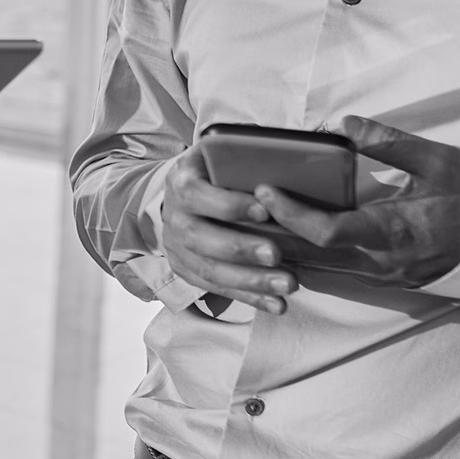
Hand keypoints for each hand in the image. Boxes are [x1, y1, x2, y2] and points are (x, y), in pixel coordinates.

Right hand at [162, 147, 300, 313]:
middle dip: (240, 248)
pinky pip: (217, 289)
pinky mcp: (187, 270)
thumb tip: (287, 166)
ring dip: (249, 280)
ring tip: (287, 285)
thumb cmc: (217, 170)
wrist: (184, 193)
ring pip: (208, 270)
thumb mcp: (221, 153)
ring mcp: (176, 247)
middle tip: (277, 254)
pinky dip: (249, 298)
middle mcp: (172, 215)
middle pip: (198, 237)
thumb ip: (243, 158)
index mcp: (181, 180)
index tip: (264, 210)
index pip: (195, 194)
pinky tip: (277, 304)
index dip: (227, 204)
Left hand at [256, 115, 459, 289]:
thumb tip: (343, 121)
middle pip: (307, 255)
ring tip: (243, 219)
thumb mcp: (437, 161)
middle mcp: (376, 262)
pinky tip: (277, 234)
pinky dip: (300, 252)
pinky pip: (328, 269)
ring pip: (313, 267)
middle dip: (267, 232)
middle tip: (233, 206)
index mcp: (391, 232)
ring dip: (279, 245)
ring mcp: (375, 275)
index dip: (291, 213)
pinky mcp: (375, 277)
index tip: (263, 189)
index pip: (327, 232)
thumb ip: (389, 142)